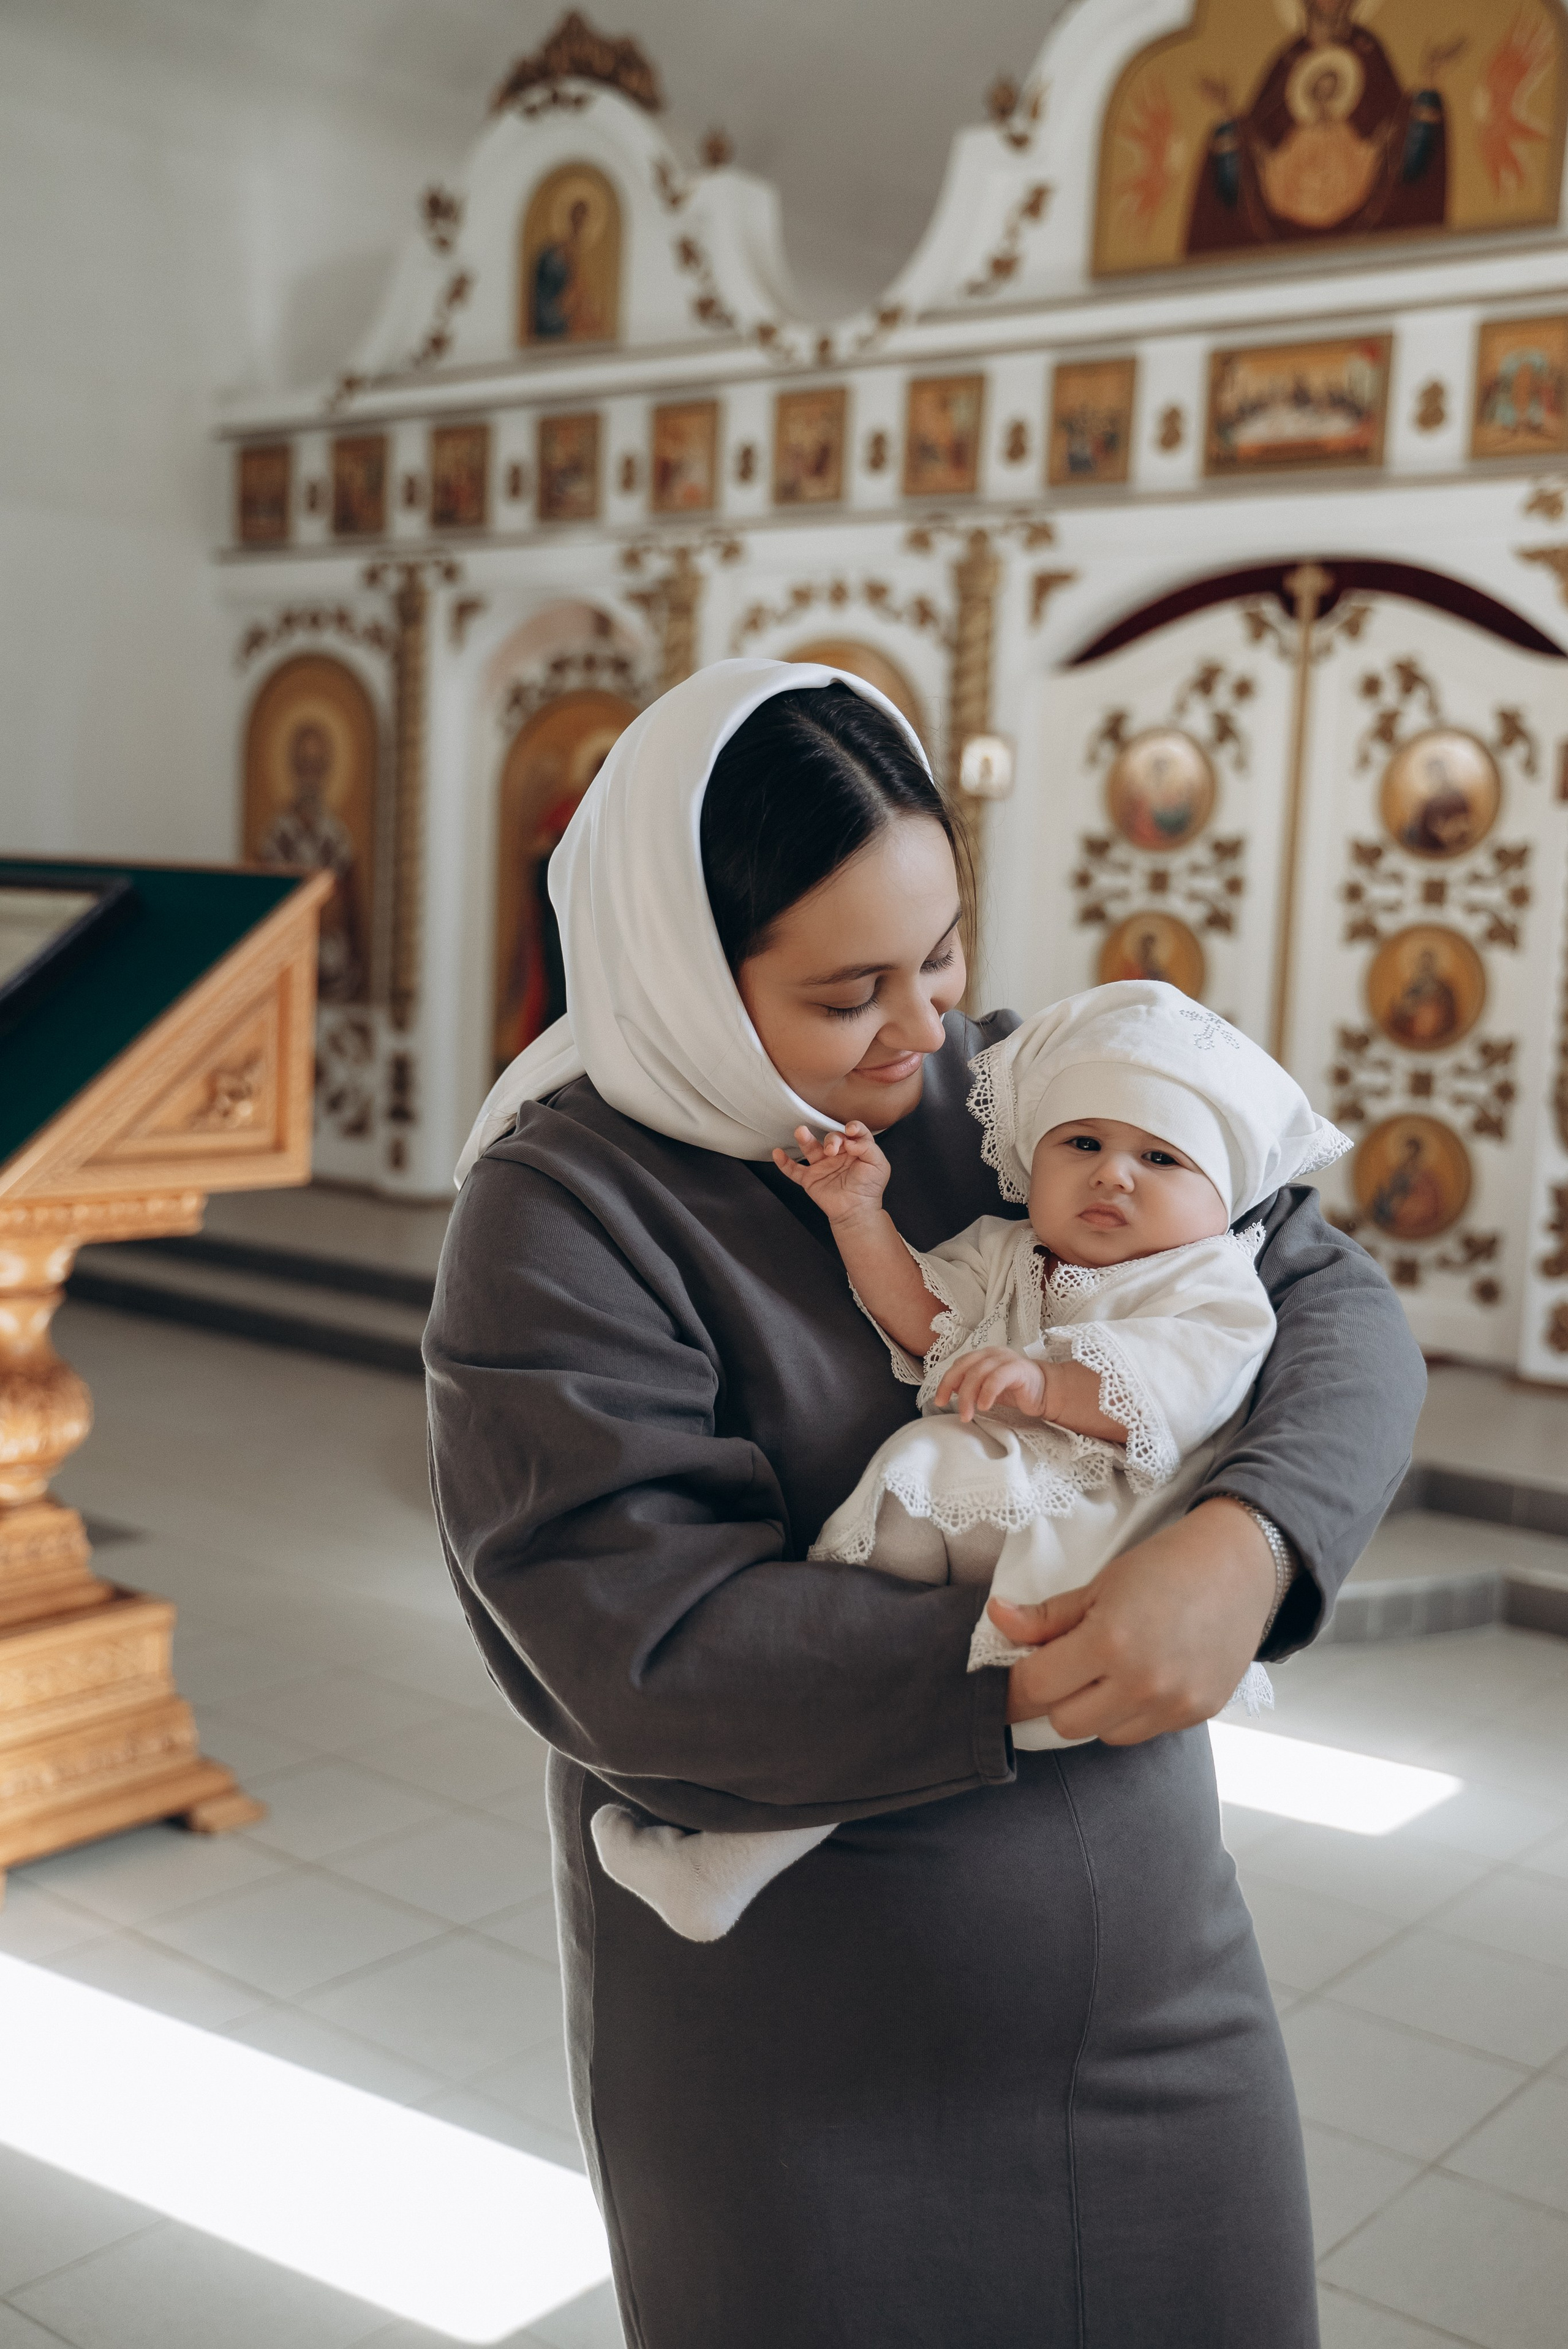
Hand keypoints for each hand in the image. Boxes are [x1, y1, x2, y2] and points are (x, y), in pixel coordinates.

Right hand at [771, 1122, 889, 1224]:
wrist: (857, 1212)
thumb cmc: (870, 1188)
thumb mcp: (878, 1165)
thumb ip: (868, 1147)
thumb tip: (850, 1140)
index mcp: (855, 1149)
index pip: (853, 1132)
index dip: (852, 1127)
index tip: (850, 1131)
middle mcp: (837, 1155)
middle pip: (831, 1138)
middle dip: (832, 1140)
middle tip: (833, 1149)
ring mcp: (822, 1166)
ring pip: (810, 1148)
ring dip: (805, 1139)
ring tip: (800, 1131)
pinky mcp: (810, 1179)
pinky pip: (794, 1170)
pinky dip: (784, 1163)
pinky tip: (777, 1154)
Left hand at [932, 1345, 1047, 1421]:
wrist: (1047, 1391)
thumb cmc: (1016, 1390)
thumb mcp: (988, 1389)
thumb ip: (971, 1386)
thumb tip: (951, 1390)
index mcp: (983, 1356)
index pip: (958, 1365)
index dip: (946, 1382)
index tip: (940, 1401)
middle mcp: (992, 1354)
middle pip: (965, 1367)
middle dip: (953, 1388)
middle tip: (952, 1409)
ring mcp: (1005, 1359)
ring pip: (978, 1373)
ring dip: (969, 1396)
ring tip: (968, 1415)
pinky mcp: (1018, 1369)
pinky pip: (997, 1378)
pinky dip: (987, 1393)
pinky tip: (985, 1407)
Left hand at [997, 1498, 1276, 1745]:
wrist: (1239, 1567)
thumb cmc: (1165, 1566)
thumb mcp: (1098, 1585)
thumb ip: (1045, 1616)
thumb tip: (996, 1619)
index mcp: (1110, 1642)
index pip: (1036, 1686)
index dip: (1017, 1680)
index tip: (1017, 1670)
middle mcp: (1142, 1683)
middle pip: (1064, 1722)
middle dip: (1055, 1697)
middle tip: (1065, 1666)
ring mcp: (1173, 1705)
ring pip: (1102, 1735)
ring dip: (1093, 1710)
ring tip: (1109, 1670)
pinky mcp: (1197, 1715)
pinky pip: (1142, 1732)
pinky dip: (1130, 1714)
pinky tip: (1142, 1678)